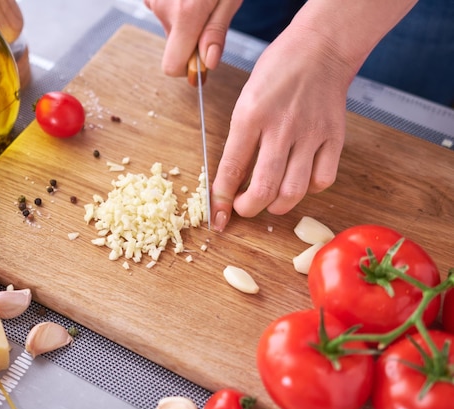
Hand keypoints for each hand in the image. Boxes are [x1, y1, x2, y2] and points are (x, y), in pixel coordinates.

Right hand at [144, 0, 242, 74]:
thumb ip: (216, 31)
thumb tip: (208, 63)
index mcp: (186, 14)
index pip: (172, 66)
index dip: (187, 67)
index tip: (203, 58)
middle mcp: (164, 9)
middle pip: (174, 47)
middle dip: (191, 39)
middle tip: (209, 15)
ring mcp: (153, 1)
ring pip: (171, 29)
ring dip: (185, 22)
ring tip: (199, 0)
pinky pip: (164, 13)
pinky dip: (176, 9)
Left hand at [210, 24, 349, 230]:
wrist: (320, 48)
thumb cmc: (276, 72)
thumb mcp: (246, 100)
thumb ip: (241, 140)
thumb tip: (232, 180)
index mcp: (250, 115)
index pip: (231, 168)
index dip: (221, 199)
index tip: (217, 216)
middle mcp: (281, 128)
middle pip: (263, 188)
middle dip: (248, 209)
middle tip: (243, 208)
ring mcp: (311, 134)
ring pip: (293, 191)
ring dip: (277, 206)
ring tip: (269, 202)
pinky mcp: (335, 138)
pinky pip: (322, 180)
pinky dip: (309, 190)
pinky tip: (299, 181)